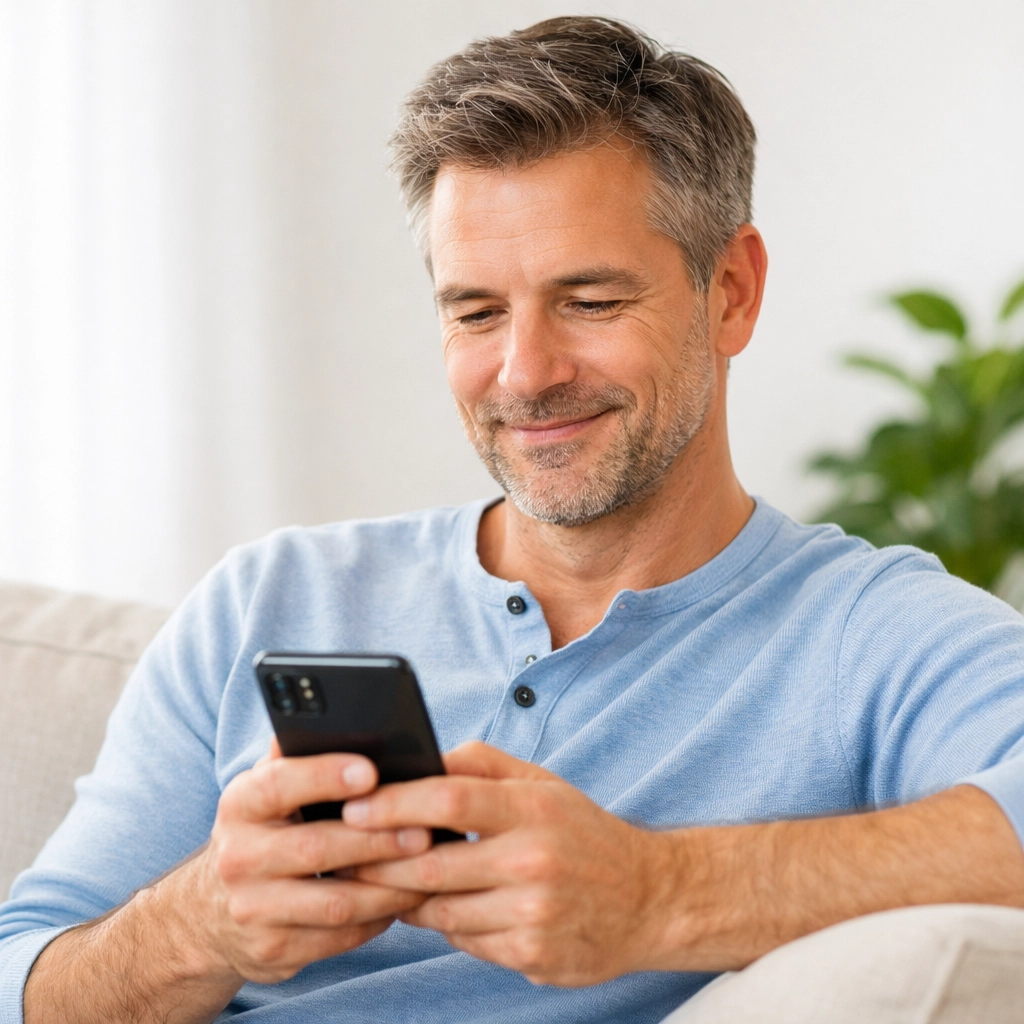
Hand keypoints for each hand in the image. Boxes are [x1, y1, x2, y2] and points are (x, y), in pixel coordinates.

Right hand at [189, 740, 430, 984]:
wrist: (209, 912)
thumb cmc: (262, 831)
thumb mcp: (265, 789)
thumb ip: (297, 754)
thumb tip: (343, 717)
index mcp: (240, 805)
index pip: (279, 784)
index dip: (325, 776)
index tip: (371, 772)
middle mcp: (239, 857)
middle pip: (316, 848)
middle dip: (377, 840)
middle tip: (426, 831)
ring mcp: (252, 910)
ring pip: (335, 903)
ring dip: (389, 888)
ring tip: (429, 869)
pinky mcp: (273, 951)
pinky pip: (338, 938)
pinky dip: (378, 919)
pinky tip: (405, 900)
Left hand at [345, 742, 681, 985]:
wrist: (649, 899)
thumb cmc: (584, 833)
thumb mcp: (543, 784)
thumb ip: (482, 765)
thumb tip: (424, 759)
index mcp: (533, 808)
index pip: (449, 800)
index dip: (393, 803)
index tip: (354, 807)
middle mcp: (533, 861)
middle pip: (432, 862)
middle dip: (380, 861)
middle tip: (349, 855)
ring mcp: (533, 914)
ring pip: (440, 911)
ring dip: (409, 897)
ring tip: (392, 881)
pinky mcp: (532, 956)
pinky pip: (465, 942)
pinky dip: (448, 925)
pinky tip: (451, 908)